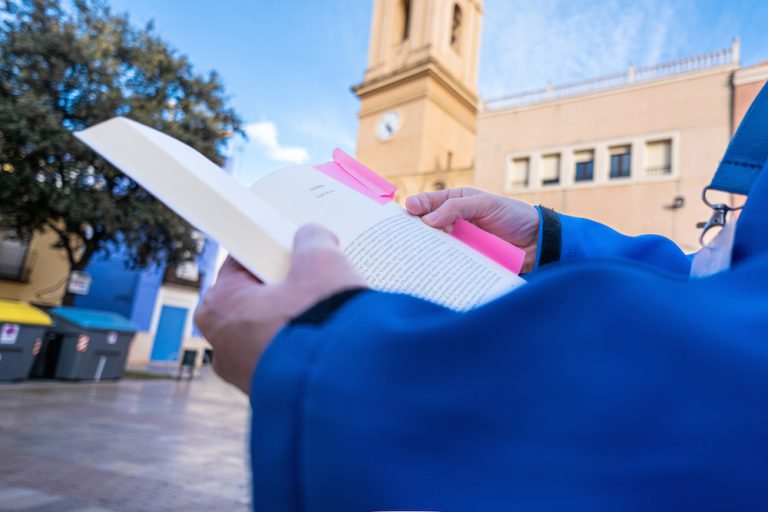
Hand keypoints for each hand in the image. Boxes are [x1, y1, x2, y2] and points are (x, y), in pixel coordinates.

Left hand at [194, 224, 365, 393]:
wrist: (346, 387)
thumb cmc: (320, 323)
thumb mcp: (321, 264)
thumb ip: (313, 242)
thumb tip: (314, 238)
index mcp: (219, 307)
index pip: (240, 264)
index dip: (269, 252)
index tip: (292, 249)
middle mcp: (223, 346)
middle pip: (257, 299)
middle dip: (286, 289)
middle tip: (318, 278)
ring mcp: (247, 376)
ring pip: (273, 332)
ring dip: (299, 321)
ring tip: (334, 311)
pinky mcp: (275, 397)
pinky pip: (291, 360)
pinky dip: (309, 348)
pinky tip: (336, 339)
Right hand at [406, 188, 539, 272]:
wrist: (538, 243)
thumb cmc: (514, 216)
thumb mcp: (485, 204)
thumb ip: (456, 208)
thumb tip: (427, 220)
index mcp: (456, 202)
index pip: (429, 203)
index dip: (416, 206)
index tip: (406, 211)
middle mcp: (454, 222)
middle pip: (426, 227)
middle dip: (414, 231)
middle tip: (403, 236)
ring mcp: (459, 243)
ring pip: (434, 246)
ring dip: (424, 250)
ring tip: (412, 254)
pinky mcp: (466, 261)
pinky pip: (448, 263)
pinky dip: (439, 265)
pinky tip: (430, 268)